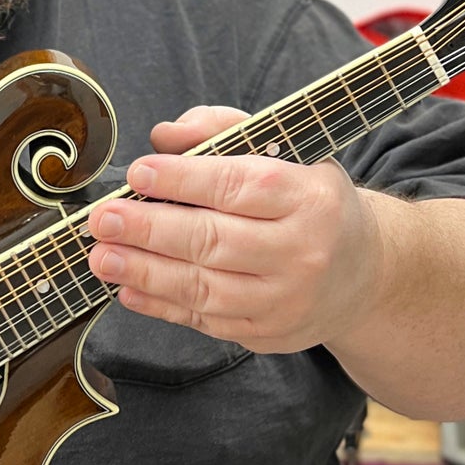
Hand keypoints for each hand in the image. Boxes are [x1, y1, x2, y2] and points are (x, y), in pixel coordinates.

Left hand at [85, 105, 385, 354]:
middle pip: (215, 241)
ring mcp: (286, 300)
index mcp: (310, 197)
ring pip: (205, 288)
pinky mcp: (268, 334)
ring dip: (145, 272)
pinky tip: (128, 288)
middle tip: (104, 220)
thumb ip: (222, 130)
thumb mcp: (284, 152)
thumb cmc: (308, 203)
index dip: (184, 179)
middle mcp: (303, 252)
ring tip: (102, 256)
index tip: (139, 173)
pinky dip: (161, 305)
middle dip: (150, 230)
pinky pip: (205, 320)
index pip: (239, 186)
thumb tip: (165, 135)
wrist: (362, 272)